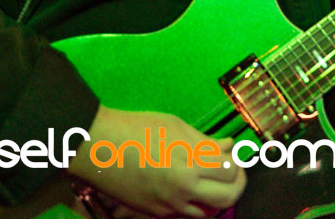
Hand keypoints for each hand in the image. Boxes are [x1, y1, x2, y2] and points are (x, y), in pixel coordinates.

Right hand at [67, 106, 245, 218]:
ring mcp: (170, 207)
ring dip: (218, 196)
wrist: (98, 147)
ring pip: (210, 213)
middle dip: (236, 183)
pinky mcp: (157, 214)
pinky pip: (188, 215)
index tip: (232, 151)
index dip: (235, 159)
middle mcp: (184, 192)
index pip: (230, 171)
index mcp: (190, 166)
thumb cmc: (134, 129)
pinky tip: (191, 187)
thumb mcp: (174, 125)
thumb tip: (227, 146)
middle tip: (233, 169)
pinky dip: (197, 204)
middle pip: (228, 197)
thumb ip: (204, 140)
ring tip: (212, 178)